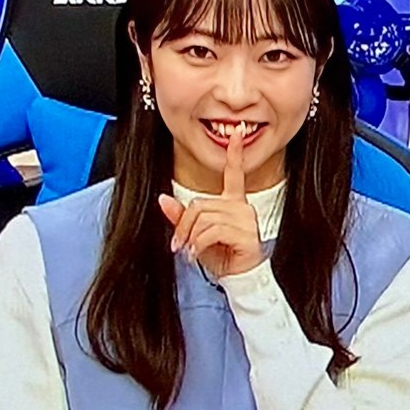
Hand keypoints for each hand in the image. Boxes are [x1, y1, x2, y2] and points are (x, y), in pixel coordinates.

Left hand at [157, 128, 263, 277]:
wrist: (239, 277)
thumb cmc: (222, 255)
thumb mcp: (195, 235)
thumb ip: (181, 217)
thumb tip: (163, 198)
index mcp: (233, 202)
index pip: (234, 173)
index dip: (235, 152)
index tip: (237, 132)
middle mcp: (242, 206)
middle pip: (200, 204)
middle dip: (184, 225)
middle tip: (178, 245)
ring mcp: (245, 218)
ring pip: (204, 219)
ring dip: (190, 238)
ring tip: (188, 252)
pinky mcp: (246, 233)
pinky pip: (211, 231)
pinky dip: (198, 245)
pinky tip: (197, 255)